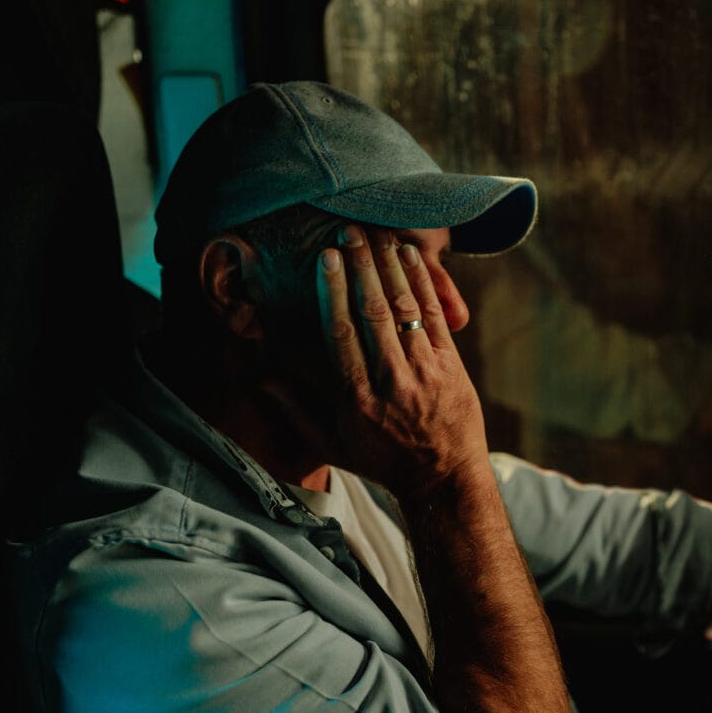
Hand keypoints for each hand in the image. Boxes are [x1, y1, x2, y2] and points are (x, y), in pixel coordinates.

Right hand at [261, 225, 489, 497]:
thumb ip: (296, 411)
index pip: (342, 334)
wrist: (444, 480)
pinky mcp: (451, 366)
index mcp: (358, 398)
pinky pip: (435, 316)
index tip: (325, 259)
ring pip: (405, 309)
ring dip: (389, 267)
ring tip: (376, 233)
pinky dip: (422, 283)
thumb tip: (260, 381)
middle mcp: (392, 381)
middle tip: (349, 231)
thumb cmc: (383, 462)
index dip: (334, 291)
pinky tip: (409, 256)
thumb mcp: (334, 446)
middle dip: (361, 267)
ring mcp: (425, 371)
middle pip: (373, 313)